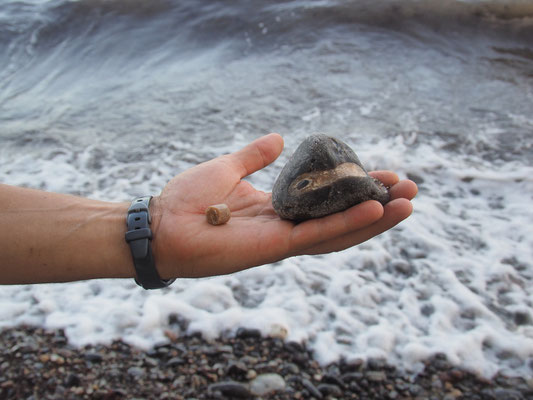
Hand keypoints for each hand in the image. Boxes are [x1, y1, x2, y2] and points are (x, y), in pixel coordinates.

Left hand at [151, 133, 417, 278]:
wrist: (161, 224)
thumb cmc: (188, 199)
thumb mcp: (228, 168)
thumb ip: (255, 156)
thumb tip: (280, 139)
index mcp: (280, 210)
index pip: (327, 202)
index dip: (357, 189)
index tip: (384, 173)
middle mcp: (288, 228)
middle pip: (342, 219)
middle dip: (377, 206)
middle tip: (410, 190)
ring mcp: (284, 240)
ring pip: (340, 232)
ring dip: (374, 219)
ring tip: (407, 203)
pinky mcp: (275, 247)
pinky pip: (318, 235)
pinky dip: (348, 224)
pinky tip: (374, 208)